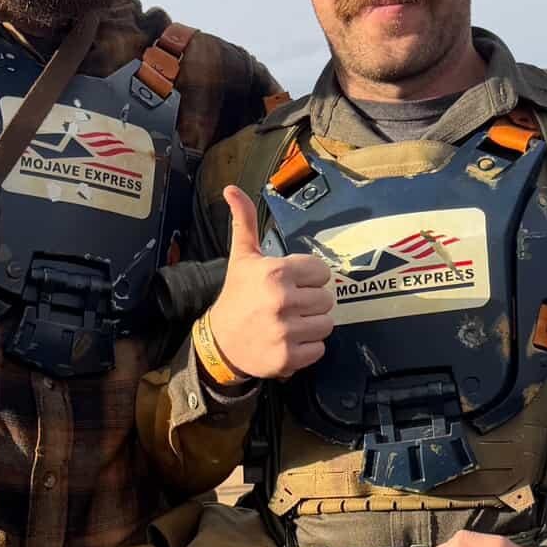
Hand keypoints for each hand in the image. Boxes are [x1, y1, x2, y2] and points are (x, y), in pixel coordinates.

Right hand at [205, 186, 335, 379]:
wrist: (220, 343)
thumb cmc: (237, 296)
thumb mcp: (242, 257)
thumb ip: (245, 222)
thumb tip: (231, 188)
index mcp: (276, 272)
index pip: (322, 272)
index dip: (309, 278)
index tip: (292, 284)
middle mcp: (282, 300)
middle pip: (327, 299)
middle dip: (311, 302)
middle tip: (290, 306)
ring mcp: (285, 331)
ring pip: (326, 324)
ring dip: (312, 325)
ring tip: (290, 323)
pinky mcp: (288, 357)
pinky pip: (319, 349)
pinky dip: (307, 348)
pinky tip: (289, 341)